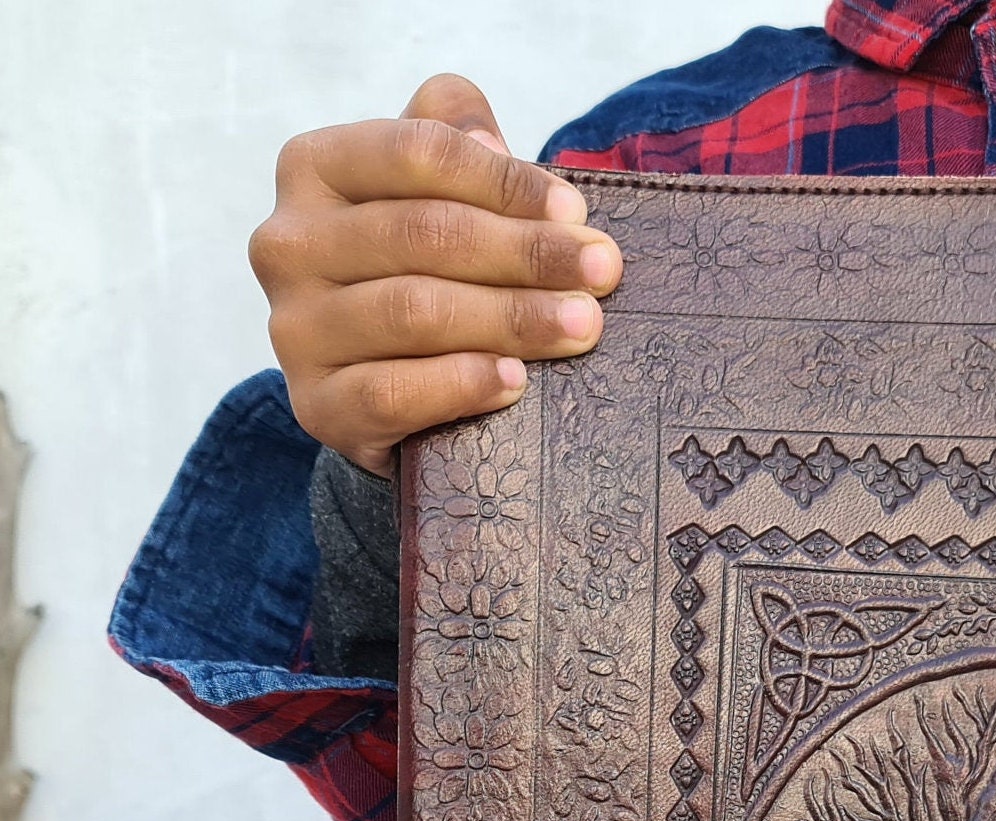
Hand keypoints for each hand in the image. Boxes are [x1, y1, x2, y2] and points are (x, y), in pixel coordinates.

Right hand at [248, 74, 621, 473]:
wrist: (387, 387)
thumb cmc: (426, 269)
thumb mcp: (438, 190)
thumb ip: (454, 135)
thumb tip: (488, 138)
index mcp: (315, 168)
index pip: (415, 152)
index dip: (504, 181)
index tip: (576, 212)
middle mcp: (288, 243)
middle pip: (421, 234)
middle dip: (525, 252)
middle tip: (602, 271)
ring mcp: (296, 329)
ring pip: (411, 312)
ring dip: (511, 318)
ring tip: (582, 325)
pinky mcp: (318, 406)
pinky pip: (391, 393)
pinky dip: (460, 385)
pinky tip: (516, 382)